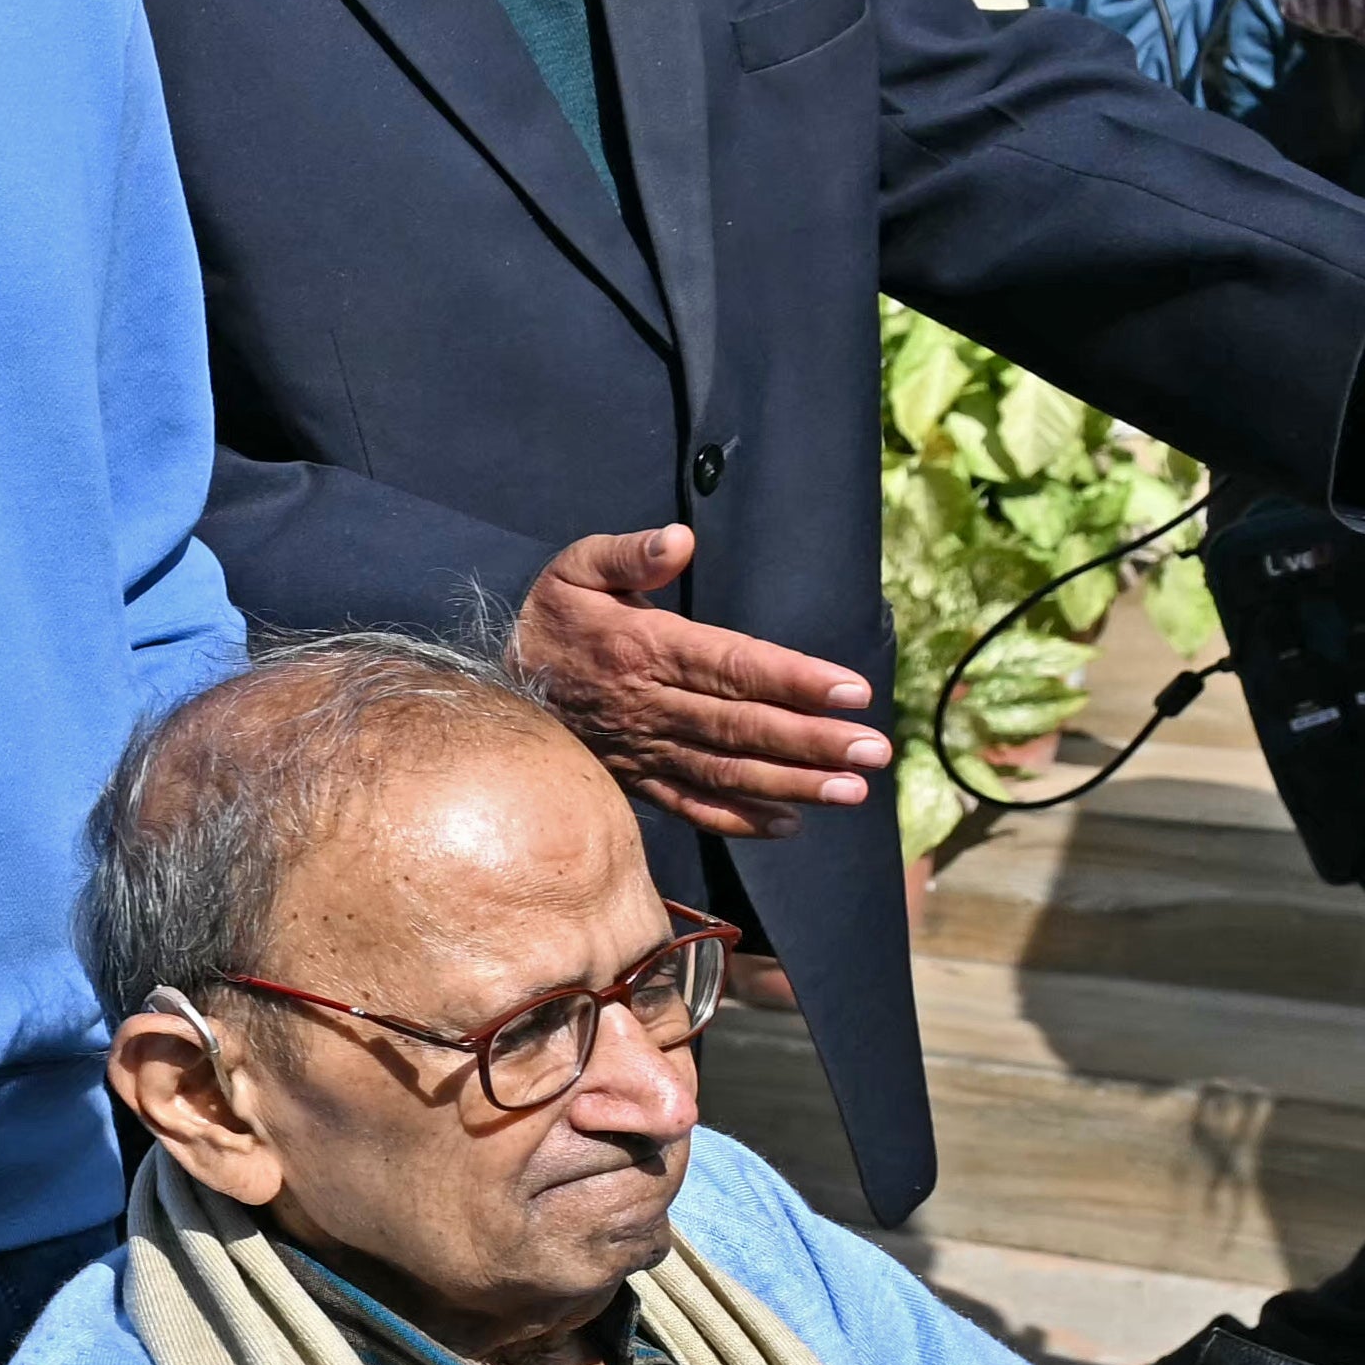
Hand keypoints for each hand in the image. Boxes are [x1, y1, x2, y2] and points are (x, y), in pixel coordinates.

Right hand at [508, 526, 881, 835]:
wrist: (489, 688)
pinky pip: (690, 805)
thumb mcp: (575, 568)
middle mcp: (651, 705)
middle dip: (813, 741)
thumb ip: (628, 553)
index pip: (734, 666)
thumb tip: (680, 540)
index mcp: (645, 649)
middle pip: (743, 726)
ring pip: (727, 771)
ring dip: (793, 784)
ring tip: (852, 792)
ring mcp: (644, 750)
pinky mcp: (635, 780)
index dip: (796, 681)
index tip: (853, 692)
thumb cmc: (549, 619)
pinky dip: (738, 818)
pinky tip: (788, 823)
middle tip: (875, 752)